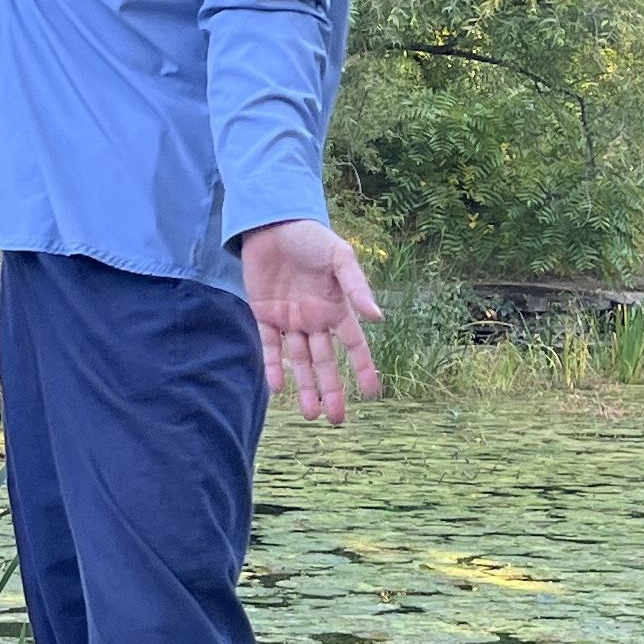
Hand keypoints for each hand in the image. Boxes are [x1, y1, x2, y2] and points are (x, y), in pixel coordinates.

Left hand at [235, 218, 384, 424]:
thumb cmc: (311, 237)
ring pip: (299, 360)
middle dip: (332, 390)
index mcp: (337, 307)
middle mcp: (315, 318)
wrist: (272, 222)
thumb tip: (378, 318)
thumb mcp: (340, 257)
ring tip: (310, 415)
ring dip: (305, 387)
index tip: (372, 394)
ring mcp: (290, 319)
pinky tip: (278, 389)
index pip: (354, 346)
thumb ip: (357, 287)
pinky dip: (274, 367)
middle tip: (336, 420)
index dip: (364, 369)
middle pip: (326, 362)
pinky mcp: (264, 314)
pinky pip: (270, 346)